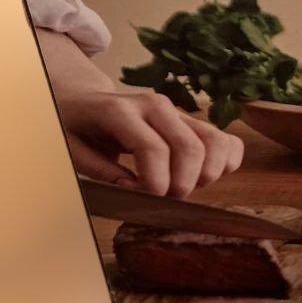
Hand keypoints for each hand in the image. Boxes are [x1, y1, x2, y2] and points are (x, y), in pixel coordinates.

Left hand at [59, 89, 244, 197]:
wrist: (85, 102)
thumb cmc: (77, 129)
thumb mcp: (72, 150)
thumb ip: (102, 170)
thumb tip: (135, 189)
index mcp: (121, 111)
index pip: (153, 148)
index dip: (156, 181)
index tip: (150, 200)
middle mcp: (156, 105)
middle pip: (189, 146)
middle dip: (184, 183)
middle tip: (169, 200)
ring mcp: (179, 111)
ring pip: (215, 141)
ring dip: (209, 173)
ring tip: (188, 187)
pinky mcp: (193, 120)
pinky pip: (227, 140)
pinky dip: (228, 161)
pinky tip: (208, 176)